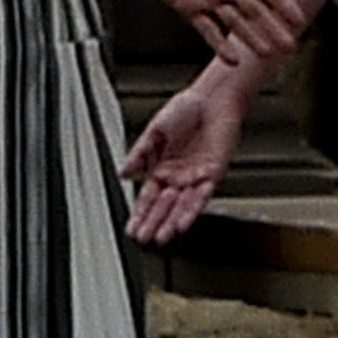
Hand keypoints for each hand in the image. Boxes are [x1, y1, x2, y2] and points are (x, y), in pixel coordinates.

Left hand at [102, 0, 292, 57]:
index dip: (282, 3)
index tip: (298, 19)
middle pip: (255, 10)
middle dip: (273, 28)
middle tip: (289, 46)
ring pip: (235, 23)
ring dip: (252, 39)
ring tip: (267, 55)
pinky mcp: (188, 8)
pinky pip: (207, 29)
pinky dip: (219, 44)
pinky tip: (232, 58)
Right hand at [120, 56, 250, 245]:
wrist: (213, 99)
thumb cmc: (188, 107)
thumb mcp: (155, 130)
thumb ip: (139, 153)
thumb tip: (124, 173)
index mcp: (162, 167)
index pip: (148, 197)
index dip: (139, 213)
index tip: (132, 228)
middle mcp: (179, 176)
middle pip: (162, 206)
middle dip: (151, 223)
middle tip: (141, 239)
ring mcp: (195, 177)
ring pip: (181, 206)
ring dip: (170, 222)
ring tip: (160, 238)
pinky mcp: (212, 174)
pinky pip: (201, 197)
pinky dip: (190, 211)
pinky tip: (181, 223)